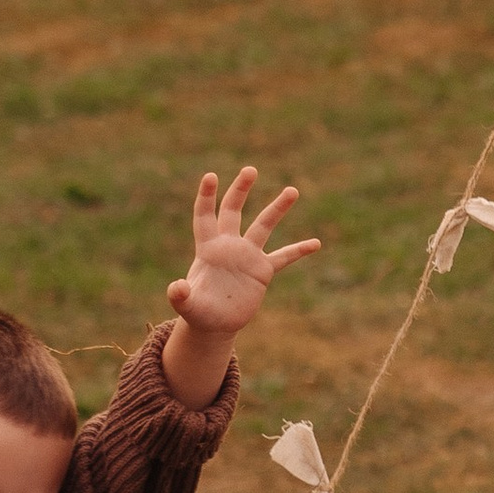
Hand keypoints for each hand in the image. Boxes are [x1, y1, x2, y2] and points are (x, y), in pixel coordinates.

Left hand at [162, 165, 317, 408]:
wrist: (215, 323)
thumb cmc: (198, 311)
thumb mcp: (187, 305)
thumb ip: (180, 296)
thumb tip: (177, 288)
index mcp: (209, 248)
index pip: (206, 216)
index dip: (207, 197)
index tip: (211, 176)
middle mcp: (229, 246)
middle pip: (233, 210)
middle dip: (240, 190)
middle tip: (250, 170)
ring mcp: (248, 256)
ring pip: (264, 226)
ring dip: (277, 208)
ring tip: (292, 190)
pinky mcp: (262, 270)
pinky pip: (284, 257)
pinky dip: (299, 250)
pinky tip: (316, 243)